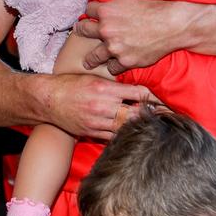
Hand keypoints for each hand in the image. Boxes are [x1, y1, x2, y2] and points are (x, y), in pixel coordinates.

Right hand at [35, 72, 156, 140]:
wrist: (47, 100)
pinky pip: (113, 137)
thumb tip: (135, 90)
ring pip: (126, 127)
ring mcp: (97, 121)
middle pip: (136, 113)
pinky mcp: (91, 131)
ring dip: (142, 128)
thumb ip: (114, 85)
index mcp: (106, 89)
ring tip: (157, 129)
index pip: (137, 93)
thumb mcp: (93, 78)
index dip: (155, 98)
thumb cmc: (70, 85)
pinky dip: (125, 136)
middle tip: (169, 118)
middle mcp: (103, 106)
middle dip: (153, 115)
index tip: (166, 101)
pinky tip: (136, 136)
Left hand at [74, 0, 182, 73]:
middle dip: (82, 30)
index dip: (91, 10)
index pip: (89, 10)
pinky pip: (113, 67)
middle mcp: (106, 30)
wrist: (174, 24)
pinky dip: (113, 66)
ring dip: (91, 58)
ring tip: (88, 61)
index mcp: (106, 11)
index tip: (92, 14)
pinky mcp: (126, 61)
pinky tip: (113, 65)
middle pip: (85, 31)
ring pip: (95, 55)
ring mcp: (115, 48)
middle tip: (80, 31)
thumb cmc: (157, 4)